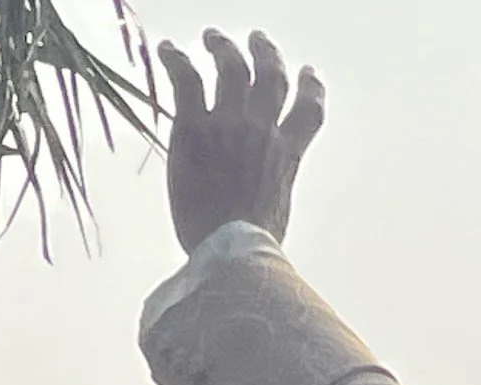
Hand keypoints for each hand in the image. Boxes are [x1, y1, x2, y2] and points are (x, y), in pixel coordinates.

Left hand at [158, 29, 324, 252]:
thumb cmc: (249, 249)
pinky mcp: (194, 127)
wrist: (229, 251)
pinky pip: (187, 78)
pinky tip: (169, 48)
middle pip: (271, 76)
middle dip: (266, 53)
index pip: (310, 111)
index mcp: (287, 155)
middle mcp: (263, 131)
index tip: (308, 73)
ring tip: (213, 37)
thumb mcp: (274, 217)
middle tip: (257, 40)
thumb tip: (258, 209)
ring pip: (233, 67)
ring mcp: (230, 125)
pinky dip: (177, 59)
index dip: (311, 87)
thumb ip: (269, 193)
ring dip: (224, 46)